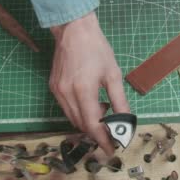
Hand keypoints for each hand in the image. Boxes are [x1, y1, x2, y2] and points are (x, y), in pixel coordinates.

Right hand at [49, 12, 129, 154]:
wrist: (74, 30)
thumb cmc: (96, 48)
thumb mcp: (113, 74)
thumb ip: (119, 101)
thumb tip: (125, 122)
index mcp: (83, 90)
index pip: (92, 125)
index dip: (103, 140)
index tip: (112, 149)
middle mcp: (67, 94)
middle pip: (81, 125)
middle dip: (96, 133)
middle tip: (112, 131)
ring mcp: (57, 91)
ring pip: (72, 118)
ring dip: (87, 122)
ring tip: (103, 112)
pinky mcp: (53, 87)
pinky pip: (66, 108)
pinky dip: (79, 112)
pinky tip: (90, 102)